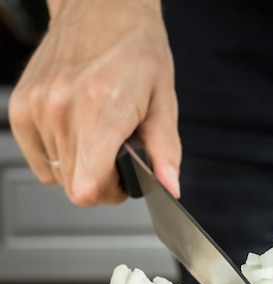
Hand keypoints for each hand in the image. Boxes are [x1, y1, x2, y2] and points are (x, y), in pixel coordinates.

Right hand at [9, 0, 180, 205]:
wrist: (101, 8)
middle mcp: (61, 109)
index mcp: (100, 109)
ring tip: (99, 135)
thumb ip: (166, 151)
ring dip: (80, 165)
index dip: (109, 195)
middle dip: (101, 182)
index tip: (123, 182)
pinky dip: (58, 154)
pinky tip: (78, 132)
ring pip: (56, 173)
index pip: (88, 188)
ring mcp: (36, 107)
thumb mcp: (164, 101)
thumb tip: (170, 187)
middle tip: (117, 156)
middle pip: (74, 186)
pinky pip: (37, 157)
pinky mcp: (20, 106)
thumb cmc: (137, 48)